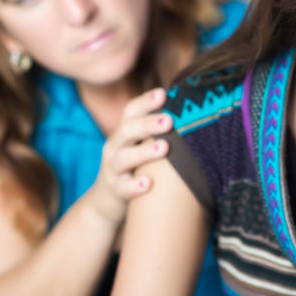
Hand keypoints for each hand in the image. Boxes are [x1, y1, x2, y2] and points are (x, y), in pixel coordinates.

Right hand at [87, 88, 172, 224]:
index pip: (131, 111)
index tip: (163, 93)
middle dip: (148, 124)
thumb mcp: (138, 144)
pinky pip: (123, 188)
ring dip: (144, 152)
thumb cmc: (133, 166)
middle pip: (127, 130)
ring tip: (164, 147)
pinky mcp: (115, 191)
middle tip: (169, 120)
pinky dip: (135, 186)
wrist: (104, 202)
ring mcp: (113, 169)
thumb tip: (191, 111)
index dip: (145, 101)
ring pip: (124, 158)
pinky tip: (149, 183)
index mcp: (124, 132)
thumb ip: (157, 130)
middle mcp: (115, 146)